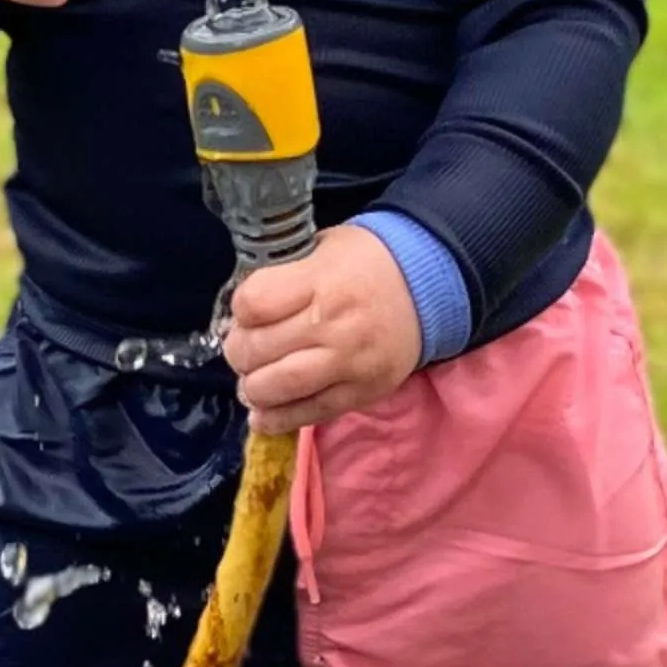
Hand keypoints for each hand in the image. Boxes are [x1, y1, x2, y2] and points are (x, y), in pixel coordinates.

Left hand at [222, 226, 421, 434]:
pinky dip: (276, 419)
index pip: (253, 304)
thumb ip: (284, 274)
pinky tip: (262, 414)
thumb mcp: (323, 248)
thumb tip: (241, 311)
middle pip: (257, 349)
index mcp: (321, 281)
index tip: (246, 311)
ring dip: (252, 388)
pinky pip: (308, 414)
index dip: (240, 310)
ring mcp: (349, 364)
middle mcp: (334, 326)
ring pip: (276, 388)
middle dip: (239, 351)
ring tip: (253, 379)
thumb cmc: (366, 263)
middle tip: (243, 348)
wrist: (427, 289)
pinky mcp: (361, 393)